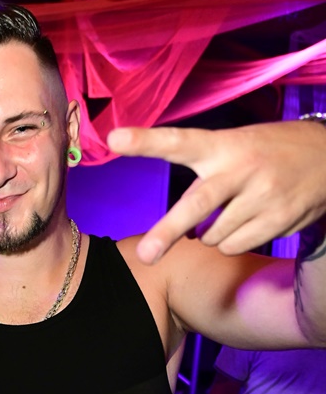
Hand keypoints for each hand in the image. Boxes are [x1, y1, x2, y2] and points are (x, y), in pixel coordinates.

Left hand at [107, 121, 325, 261]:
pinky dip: (232, 242)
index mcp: (223, 145)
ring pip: (213, 235)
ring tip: (235, 210)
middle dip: (168, 231)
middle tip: (145, 255)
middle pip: (197, 204)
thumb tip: (179, 226)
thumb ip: (203, 174)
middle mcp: (241, 169)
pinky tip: (252, 220)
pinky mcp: (279, 219)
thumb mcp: (235, 146)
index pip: (179, 141)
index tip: (114, 138)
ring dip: (212, 233)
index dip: (146, 141)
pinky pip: (234, 246)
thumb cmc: (266, 154)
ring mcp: (262, 196)